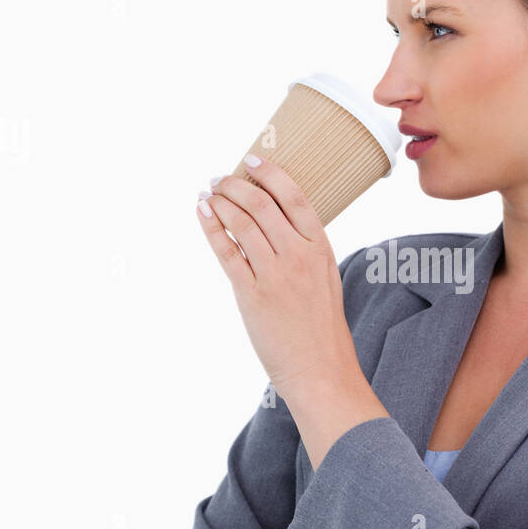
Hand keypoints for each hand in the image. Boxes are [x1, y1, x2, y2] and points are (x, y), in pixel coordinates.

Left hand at [196, 157, 359, 399]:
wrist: (321, 369)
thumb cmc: (321, 327)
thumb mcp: (324, 278)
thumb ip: (304, 249)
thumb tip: (273, 222)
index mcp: (321, 247)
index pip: (294, 196)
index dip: (270, 173)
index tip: (251, 159)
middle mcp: (298, 255)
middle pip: (261, 204)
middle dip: (234, 185)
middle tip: (219, 179)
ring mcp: (274, 273)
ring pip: (241, 222)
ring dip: (220, 202)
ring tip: (208, 194)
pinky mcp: (251, 294)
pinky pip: (227, 251)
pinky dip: (212, 228)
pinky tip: (203, 213)